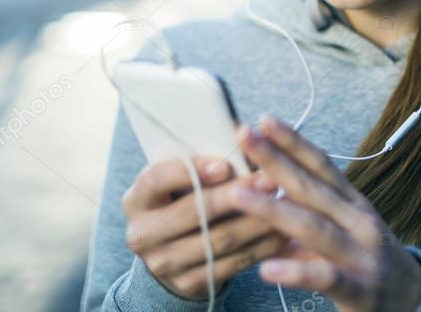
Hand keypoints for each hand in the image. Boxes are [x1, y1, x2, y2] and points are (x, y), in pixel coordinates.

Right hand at [121, 155, 290, 299]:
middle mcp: (143, 233)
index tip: (225, 164)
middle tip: (269, 181)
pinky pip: (232, 264)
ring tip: (284, 204)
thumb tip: (244, 135)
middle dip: (235, 195)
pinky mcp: (189, 284)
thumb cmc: (182, 200)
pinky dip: (260, 247)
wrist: (171, 252)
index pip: (157, 179)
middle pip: (193, 212)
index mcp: (136, 199)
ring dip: (256, 222)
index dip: (191, 170)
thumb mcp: (180, 181)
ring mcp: (164, 263)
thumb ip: (204, 162)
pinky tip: (281, 232)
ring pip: (218, 240)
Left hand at [230, 115, 420, 311]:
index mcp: (351, 203)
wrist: (415, 302)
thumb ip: (303, 212)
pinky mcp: (361, 290)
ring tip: (237, 195)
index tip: (264, 120)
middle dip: (275, 160)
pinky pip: (325, 277)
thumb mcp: (340, 230)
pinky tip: (266, 269)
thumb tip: (259, 191)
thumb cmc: (366, 259)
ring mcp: (362, 254)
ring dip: (272, 210)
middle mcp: (358, 221)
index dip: (293, 141)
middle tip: (244, 136)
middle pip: (311, 187)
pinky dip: (295, 273)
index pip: (320, 165)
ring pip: (313, 227)